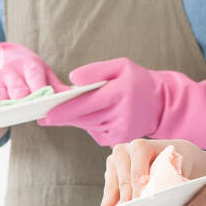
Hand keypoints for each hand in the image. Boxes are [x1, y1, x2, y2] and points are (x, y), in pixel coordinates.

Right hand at [0, 43, 65, 131]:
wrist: (4, 56)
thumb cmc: (29, 71)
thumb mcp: (44, 73)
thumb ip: (58, 86)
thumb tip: (74, 99)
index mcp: (30, 67)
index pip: (35, 78)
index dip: (39, 90)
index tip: (43, 101)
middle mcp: (11, 71)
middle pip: (16, 89)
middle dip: (21, 101)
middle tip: (25, 111)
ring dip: (0, 106)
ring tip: (4, 117)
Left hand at [37, 57, 161, 146]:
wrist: (161, 104)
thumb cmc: (138, 81)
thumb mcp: (121, 66)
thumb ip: (95, 70)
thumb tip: (72, 80)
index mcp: (120, 93)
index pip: (85, 104)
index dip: (63, 110)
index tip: (44, 114)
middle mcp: (121, 114)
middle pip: (82, 118)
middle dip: (62, 115)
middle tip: (44, 114)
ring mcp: (120, 130)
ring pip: (87, 125)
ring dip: (77, 118)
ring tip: (77, 107)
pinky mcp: (118, 140)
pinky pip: (95, 132)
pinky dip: (91, 123)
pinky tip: (98, 114)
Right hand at [98, 139, 205, 205]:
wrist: (172, 154)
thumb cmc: (176, 161)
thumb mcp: (178, 167)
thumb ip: (170, 176)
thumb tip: (162, 194)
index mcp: (141, 146)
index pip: (137, 173)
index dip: (139, 191)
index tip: (140, 205)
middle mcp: (124, 150)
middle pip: (124, 181)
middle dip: (128, 200)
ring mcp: (114, 160)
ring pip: (113, 186)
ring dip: (116, 203)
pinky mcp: (110, 171)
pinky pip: (109, 190)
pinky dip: (110, 202)